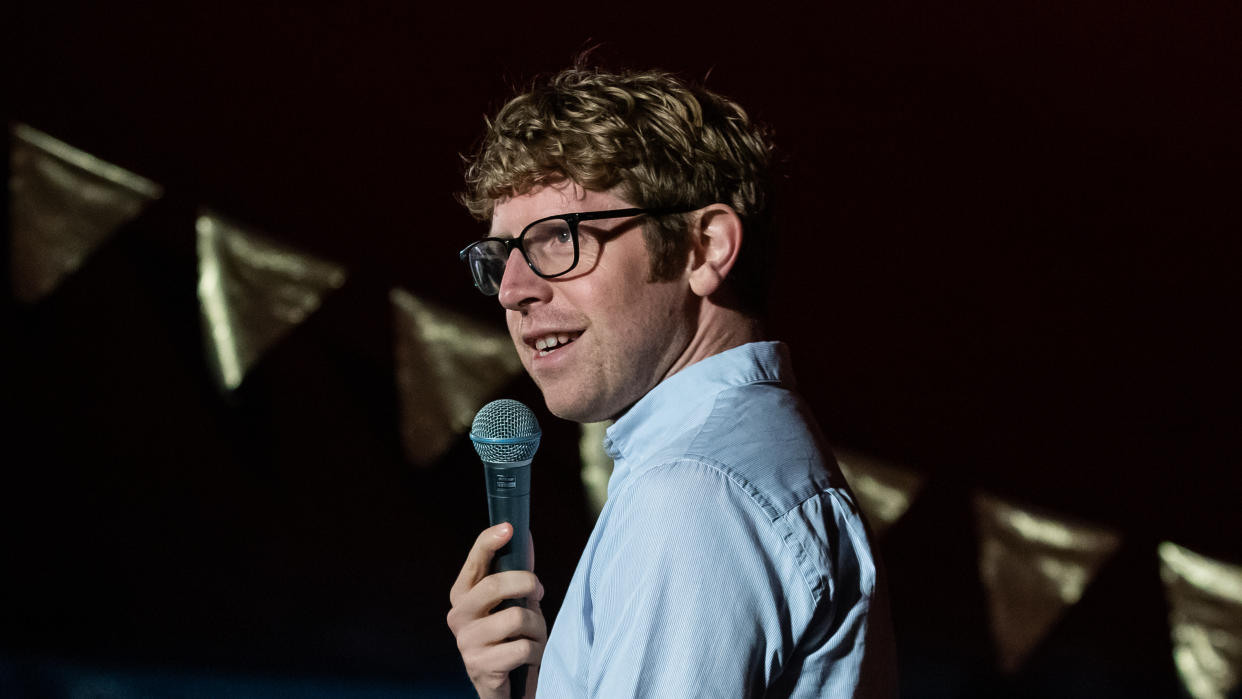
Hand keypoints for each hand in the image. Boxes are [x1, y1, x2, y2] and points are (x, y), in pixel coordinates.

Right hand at [447, 523, 545, 698]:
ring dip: (537, 628)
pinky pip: (522, 648)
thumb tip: (523, 534)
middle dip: (527, 583)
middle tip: (538, 593)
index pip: (474, 561)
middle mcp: (458, 615)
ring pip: (516, 618)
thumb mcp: (513, 601)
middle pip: (495, 585)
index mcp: (464, 594)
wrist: (503, 685)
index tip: (509, 528)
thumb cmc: (509, 637)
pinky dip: (536, 652)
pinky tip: (530, 658)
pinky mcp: (480, 666)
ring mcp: (467, 642)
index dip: (489, 542)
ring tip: (535, 637)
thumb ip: (515, 572)